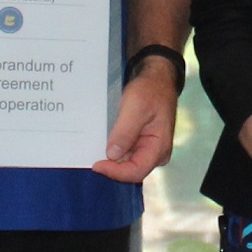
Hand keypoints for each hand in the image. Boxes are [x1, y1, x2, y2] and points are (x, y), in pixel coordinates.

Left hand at [92, 60, 179, 182]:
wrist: (156, 80)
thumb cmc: (150, 91)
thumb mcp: (136, 108)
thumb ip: (125, 132)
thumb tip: (112, 155)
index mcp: (159, 147)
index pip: (136, 171)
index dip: (115, 172)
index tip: (96, 164)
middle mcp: (156, 154)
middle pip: (131, 171)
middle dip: (112, 167)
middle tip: (92, 157)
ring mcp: (148, 150)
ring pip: (127, 164)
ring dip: (111, 160)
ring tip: (94, 150)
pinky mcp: (141, 144)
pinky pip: (126, 154)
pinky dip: (113, 151)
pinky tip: (103, 144)